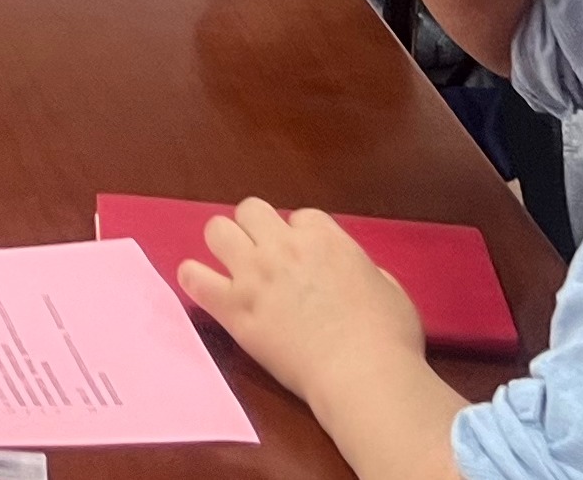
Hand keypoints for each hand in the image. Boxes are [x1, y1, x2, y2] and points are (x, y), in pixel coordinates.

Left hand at [179, 199, 423, 412]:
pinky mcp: (233, 307)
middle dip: (257, 228)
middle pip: (251, 210)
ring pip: (217, 229)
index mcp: (325, 238)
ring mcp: (254, 274)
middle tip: (264, 255)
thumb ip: (361, 269)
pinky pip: (193, 277)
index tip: (304, 257)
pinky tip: (202, 285)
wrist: (362, 373)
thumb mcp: (389, 288)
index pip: (300, 217)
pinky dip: (194, 278)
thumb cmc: (387, 338)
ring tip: (232, 265)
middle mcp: (284, 247)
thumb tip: (351, 271)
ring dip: (224, 243)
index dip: (301, 236)